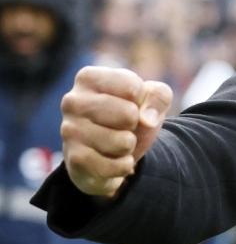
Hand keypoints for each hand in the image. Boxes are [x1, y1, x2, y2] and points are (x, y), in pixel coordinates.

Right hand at [61, 66, 172, 197]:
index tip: (131, 104)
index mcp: (88, 78)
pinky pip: (118, 165)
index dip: (143, 101)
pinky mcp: (74, 159)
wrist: (107, 154)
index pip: (133, 87)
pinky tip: (112, 160)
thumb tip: (147, 119)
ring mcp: (69, 130)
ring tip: (116, 142)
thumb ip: (159, 96)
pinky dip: (124, 165)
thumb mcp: (149, 100)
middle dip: (136, 125)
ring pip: (124, 142)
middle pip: (129, 114)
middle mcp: (72, 101)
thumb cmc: (127, 117)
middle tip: (123, 127)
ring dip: (129, 146)